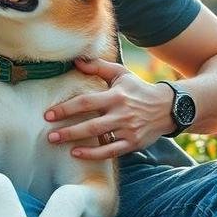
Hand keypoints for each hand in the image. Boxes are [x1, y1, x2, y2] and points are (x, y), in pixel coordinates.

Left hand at [43, 58, 175, 158]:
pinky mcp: (133, 143)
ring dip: (76, 141)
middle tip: (49, 135)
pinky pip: (111, 152)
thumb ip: (98, 67)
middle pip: (90, 124)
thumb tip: (76, 61)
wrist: (168, 107)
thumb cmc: (138, 89)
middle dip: (68, 130)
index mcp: (116, 95)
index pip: (86, 102)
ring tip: (56, 142)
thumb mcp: (121, 74)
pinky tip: (76, 153)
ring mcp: (128, 130)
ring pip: (99, 138)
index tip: (48, 114)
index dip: (66, 108)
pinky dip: (93, 154)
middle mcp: (121, 113)